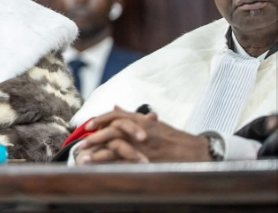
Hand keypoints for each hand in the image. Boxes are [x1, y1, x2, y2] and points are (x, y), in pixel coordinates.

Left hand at [75, 107, 210, 164]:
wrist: (195, 151)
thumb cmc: (174, 138)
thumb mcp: (153, 123)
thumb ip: (132, 115)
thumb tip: (116, 106)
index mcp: (141, 120)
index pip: (116, 115)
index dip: (100, 119)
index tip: (88, 125)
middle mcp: (141, 131)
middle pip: (113, 130)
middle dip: (95, 137)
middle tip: (82, 143)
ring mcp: (144, 146)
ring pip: (116, 147)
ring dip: (99, 154)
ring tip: (85, 158)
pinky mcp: (147, 160)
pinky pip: (126, 163)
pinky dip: (112, 166)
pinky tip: (101, 170)